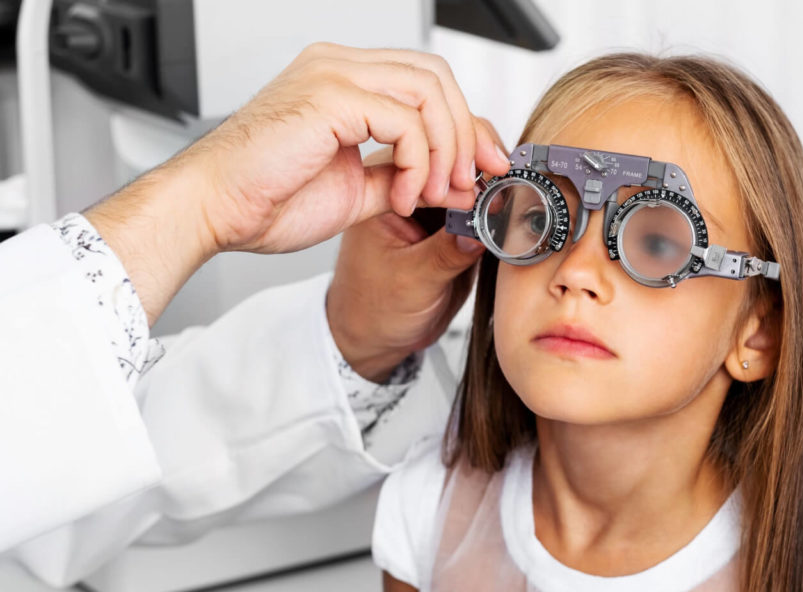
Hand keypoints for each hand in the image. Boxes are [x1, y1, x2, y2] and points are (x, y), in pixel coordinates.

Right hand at [86, 43, 509, 324]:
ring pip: (428, 91)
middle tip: (473, 180)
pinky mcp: (329, 96)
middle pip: (436, 78)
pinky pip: (404, 121)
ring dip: (446, 148)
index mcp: (344, 82)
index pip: (426, 84)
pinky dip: (417, 162)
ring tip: (436, 194)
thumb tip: (453, 183)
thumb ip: (404, 178)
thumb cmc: (266, 199)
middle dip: (467, 132)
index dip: (464, 124)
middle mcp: (339, 66)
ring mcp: (333, 74)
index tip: (486, 167)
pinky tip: (404, 196)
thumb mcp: (358, 191)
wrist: (214, 211)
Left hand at [326, 141, 501, 381]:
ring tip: (515, 198)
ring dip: (499, 177)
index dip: (462, 158)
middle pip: (455, 146)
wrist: (374, 335)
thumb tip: (483, 231)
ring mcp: (435, 200)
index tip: (490, 181)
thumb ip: (447, 254)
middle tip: (508, 184)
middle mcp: (411, 183)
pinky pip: (484, 197)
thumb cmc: (372, 308)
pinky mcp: (455, 219)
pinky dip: (501, 200)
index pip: (428, 147)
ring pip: (475, 167)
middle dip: (486, 158)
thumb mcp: (411, 282)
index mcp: (385, 184)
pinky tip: (512, 213)